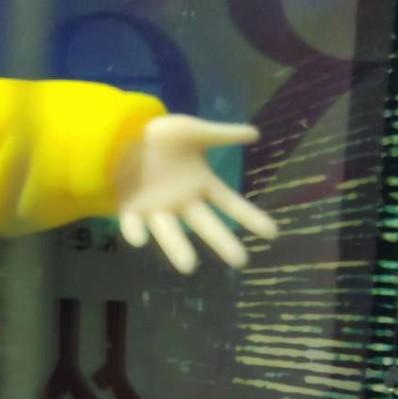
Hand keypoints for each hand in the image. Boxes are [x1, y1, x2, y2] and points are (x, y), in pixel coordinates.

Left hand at [115, 114, 277, 272]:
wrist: (125, 132)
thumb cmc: (160, 135)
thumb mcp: (195, 131)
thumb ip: (223, 135)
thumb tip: (256, 133)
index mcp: (200, 184)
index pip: (230, 204)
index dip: (250, 217)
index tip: (272, 233)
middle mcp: (182, 202)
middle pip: (205, 225)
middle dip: (221, 242)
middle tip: (240, 261)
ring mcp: (156, 208)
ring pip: (169, 232)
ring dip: (177, 248)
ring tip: (188, 267)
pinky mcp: (130, 209)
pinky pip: (133, 224)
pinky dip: (134, 232)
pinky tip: (140, 239)